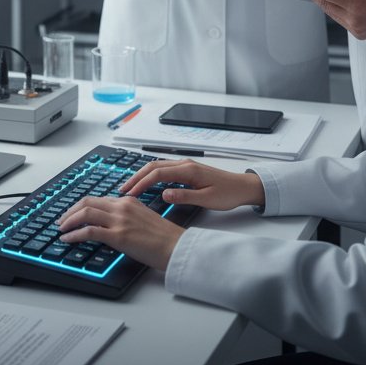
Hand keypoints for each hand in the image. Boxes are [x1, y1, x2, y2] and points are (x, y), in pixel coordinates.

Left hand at [57, 195, 184, 271]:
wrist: (175, 246)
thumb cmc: (163, 237)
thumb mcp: (143, 218)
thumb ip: (126, 216)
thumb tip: (110, 225)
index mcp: (128, 201)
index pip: (98, 199)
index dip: (81, 206)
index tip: (73, 213)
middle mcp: (122, 206)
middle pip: (87, 202)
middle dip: (70, 211)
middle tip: (62, 220)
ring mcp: (119, 220)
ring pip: (85, 213)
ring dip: (69, 221)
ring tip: (61, 229)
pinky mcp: (118, 235)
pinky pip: (89, 231)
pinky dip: (74, 234)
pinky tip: (67, 239)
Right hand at [119, 158, 264, 210]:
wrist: (242, 186)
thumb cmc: (227, 194)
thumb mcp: (207, 200)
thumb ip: (184, 196)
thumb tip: (164, 194)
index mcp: (188, 170)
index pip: (157, 174)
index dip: (141, 183)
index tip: (130, 193)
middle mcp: (185, 164)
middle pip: (153, 166)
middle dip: (136, 176)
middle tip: (123, 189)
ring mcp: (186, 165)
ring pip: (158, 166)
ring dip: (142, 175)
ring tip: (131, 186)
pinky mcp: (188, 169)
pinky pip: (164, 169)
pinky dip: (152, 175)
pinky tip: (147, 183)